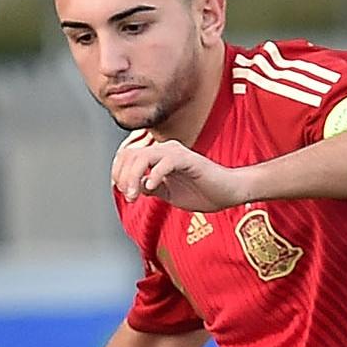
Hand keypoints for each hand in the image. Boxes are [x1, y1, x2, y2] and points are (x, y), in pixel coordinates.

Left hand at [110, 136, 249, 213]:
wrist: (227, 193)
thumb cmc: (202, 192)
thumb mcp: (167, 193)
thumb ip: (150, 188)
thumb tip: (133, 187)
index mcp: (159, 156)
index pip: (128, 156)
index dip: (119, 172)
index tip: (123, 191)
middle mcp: (165, 150)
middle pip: (131, 155)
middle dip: (124, 177)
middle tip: (129, 196)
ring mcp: (176, 153)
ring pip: (143, 156)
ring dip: (134, 176)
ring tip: (136, 194)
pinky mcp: (188, 159)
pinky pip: (165, 162)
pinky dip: (155, 174)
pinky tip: (153, 187)